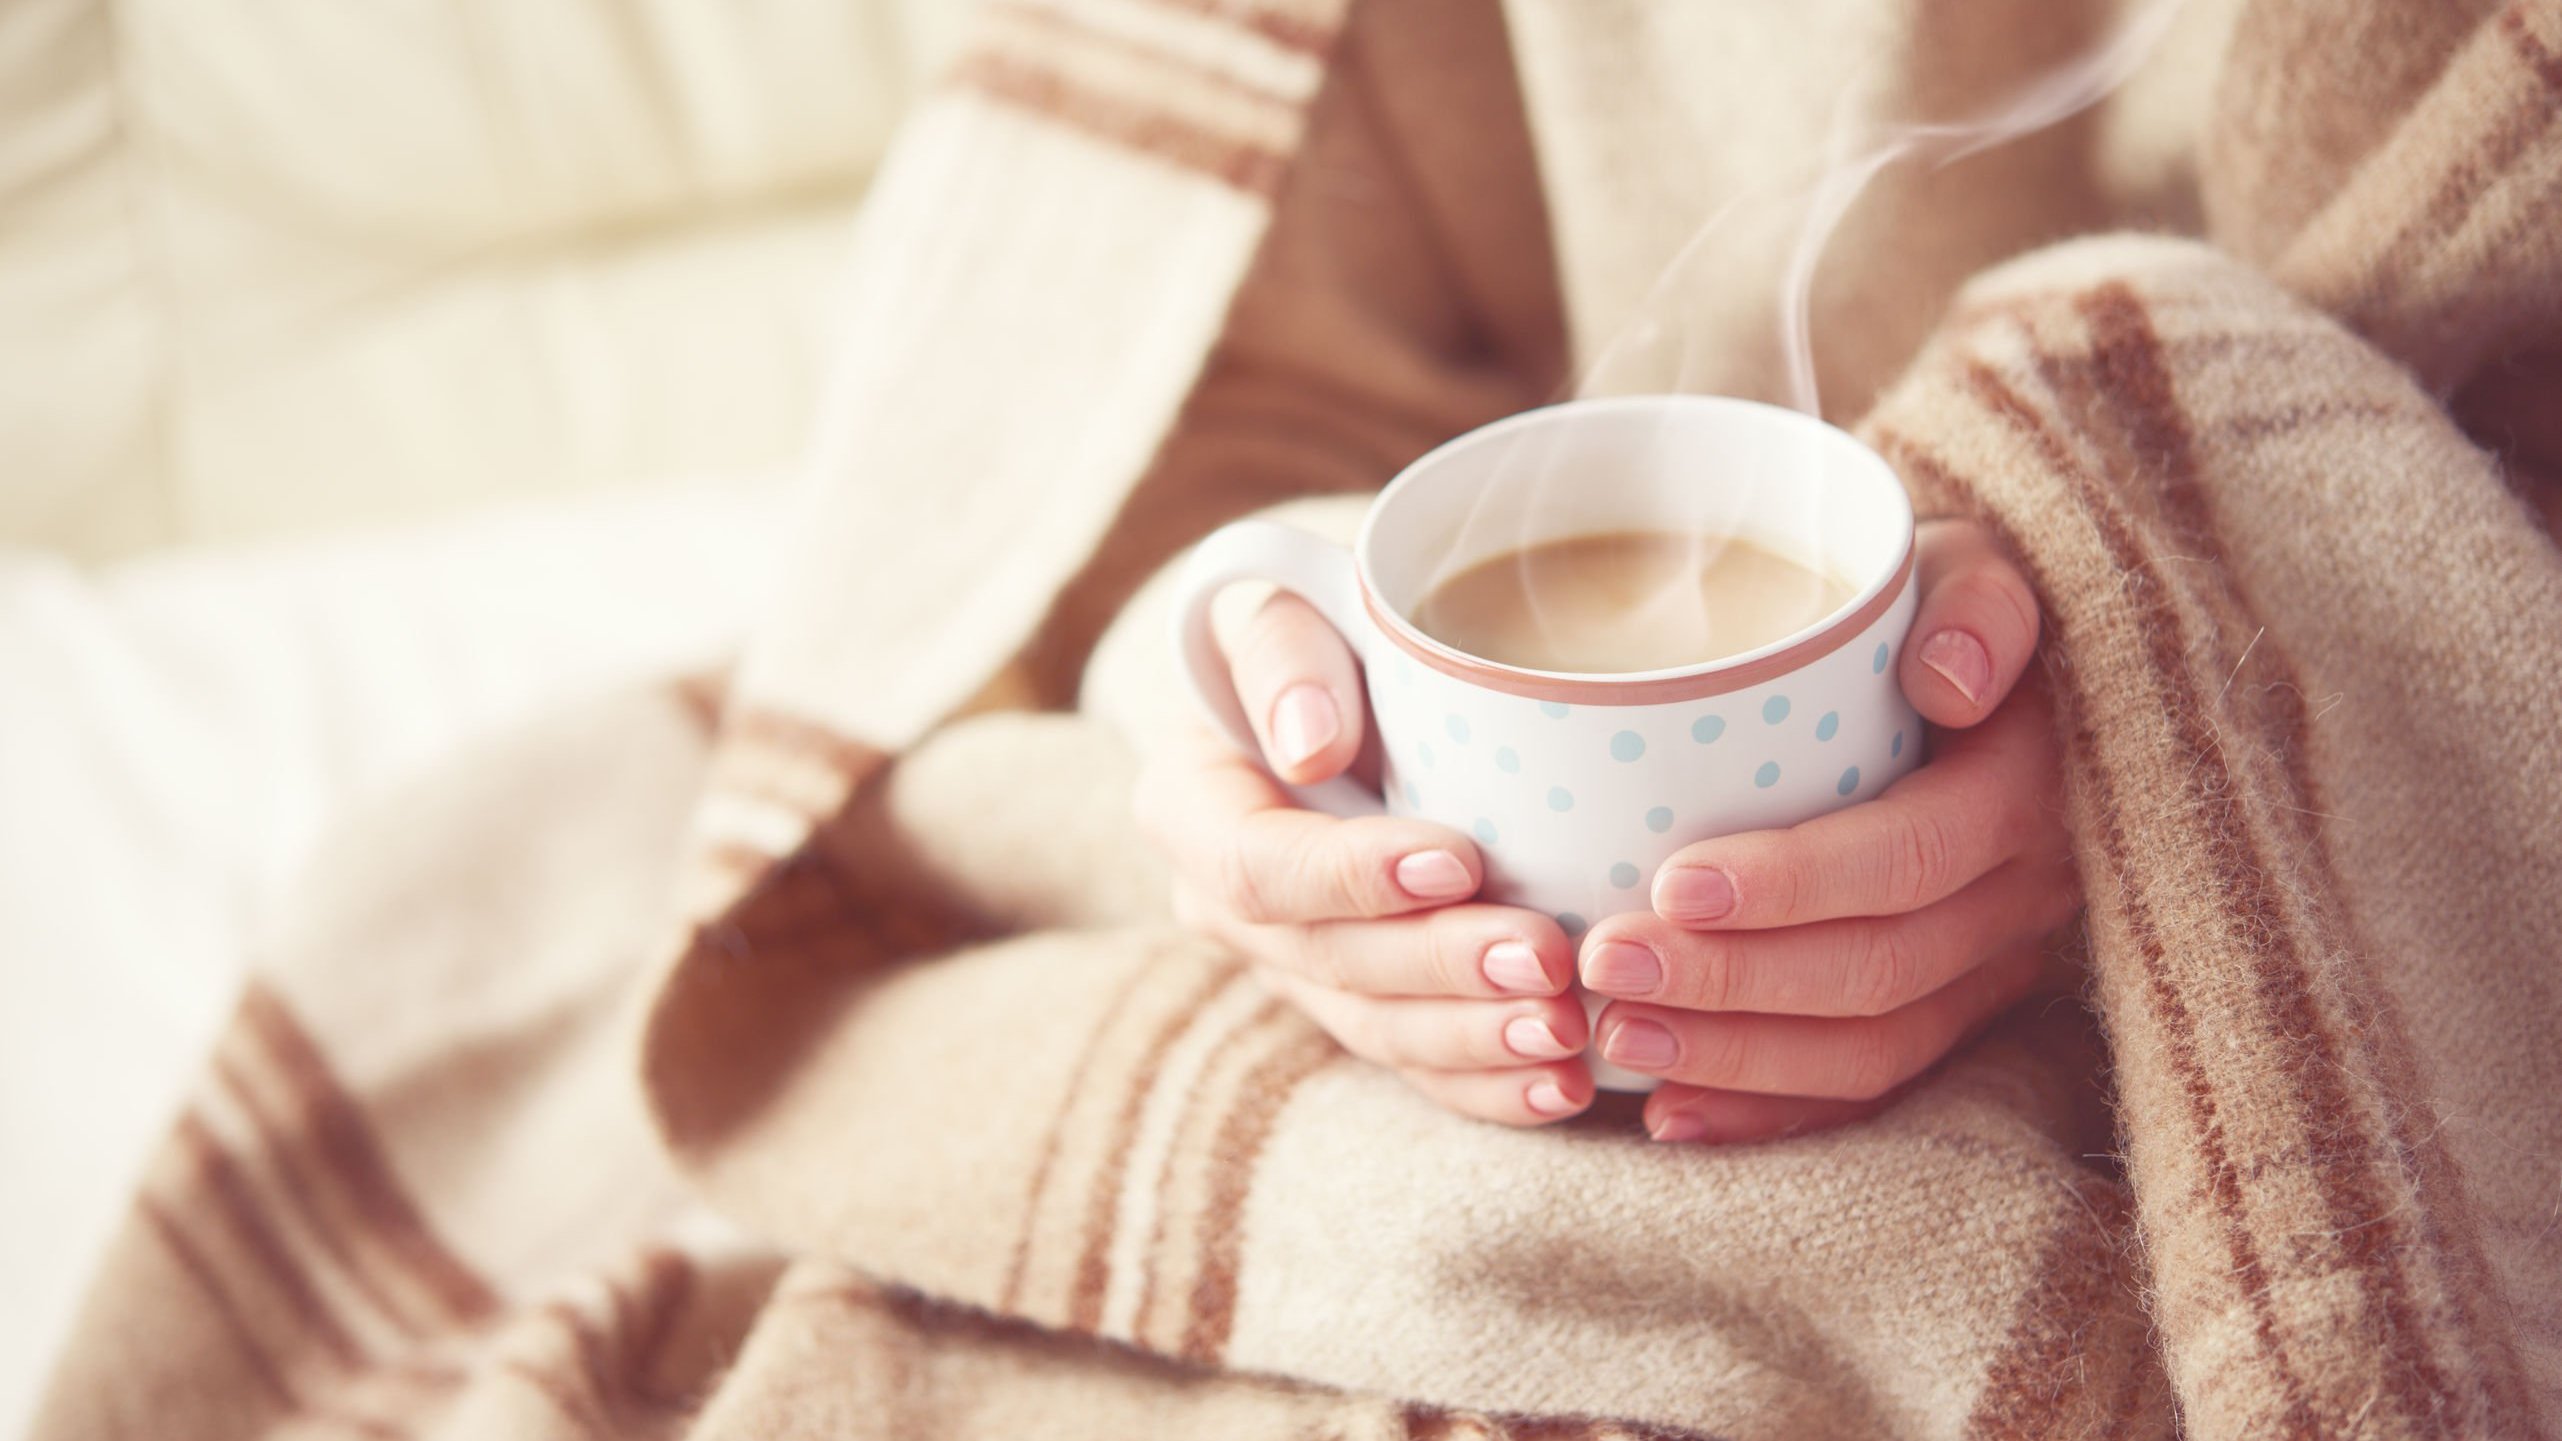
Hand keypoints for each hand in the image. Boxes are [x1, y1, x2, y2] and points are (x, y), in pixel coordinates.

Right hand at [1134, 590, 1595, 1125]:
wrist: (1341, 682)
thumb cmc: (1320, 626)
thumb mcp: (1280, 600)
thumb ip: (1281, 650)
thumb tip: (1311, 745)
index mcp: (1191, 807)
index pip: (1257, 866)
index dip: (1351, 877)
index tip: (1459, 858)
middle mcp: (1227, 907)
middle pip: (1328, 962)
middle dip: (1440, 969)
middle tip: (1546, 961)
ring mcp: (1294, 968)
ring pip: (1377, 1027)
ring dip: (1474, 1040)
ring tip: (1567, 1033)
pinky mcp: (1361, 1004)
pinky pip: (1417, 1065)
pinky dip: (1490, 1085)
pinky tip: (1563, 1088)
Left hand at [1577, 520, 2076, 1143]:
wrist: (1986, 666)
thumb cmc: (1932, 604)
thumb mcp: (1963, 563)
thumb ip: (1972, 598)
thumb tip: (1949, 678)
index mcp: (2026, 787)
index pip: (1912, 857)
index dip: (1796, 882)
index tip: (1672, 881)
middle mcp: (2024, 895)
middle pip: (1880, 971)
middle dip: (1734, 984)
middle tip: (1604, 967)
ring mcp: (1993, 968)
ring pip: (1872, 1049)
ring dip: (1736, 1059)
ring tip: (1613, 1037)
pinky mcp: (1954, 1014)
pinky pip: (1868, 1091)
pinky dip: (1767, 1115)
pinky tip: (1667, 1118)